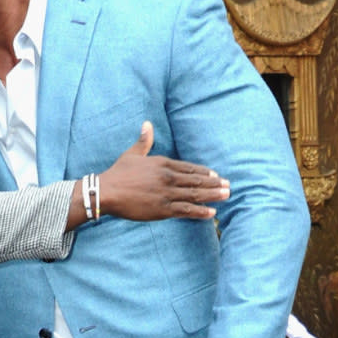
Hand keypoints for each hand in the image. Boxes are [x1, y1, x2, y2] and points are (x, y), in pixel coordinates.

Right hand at [100, 121, 229, 221]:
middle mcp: (168, 177)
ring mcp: (167, 194)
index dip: (204, 172)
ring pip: (195, 195)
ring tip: (226, 196)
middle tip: (228, 186)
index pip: (189, 167)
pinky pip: (186, 210)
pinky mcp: (163, 209)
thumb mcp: (133, 153)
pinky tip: (211, 213)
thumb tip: (147, 124)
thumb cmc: (119, 172)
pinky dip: (200, 212)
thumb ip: (144, 140)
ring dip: (212, 195)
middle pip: (196, 180)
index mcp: (162, 163)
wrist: (108, 191)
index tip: (216, 174)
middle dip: (214, 183)